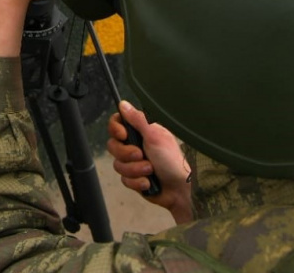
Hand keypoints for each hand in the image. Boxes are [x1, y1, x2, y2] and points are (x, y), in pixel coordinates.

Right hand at [106, 101, 193, 223]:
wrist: (180, 189)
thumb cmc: (172, 161)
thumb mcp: (155, 136)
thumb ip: (137, 119)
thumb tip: (123, 104)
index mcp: (141, 131)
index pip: (118, 123)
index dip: (116, 130)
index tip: (123, 135)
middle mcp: (136, 145)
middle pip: (113, 145)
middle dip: (127, 154)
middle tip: (141, 155)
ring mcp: (134, 163)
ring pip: (118, 165)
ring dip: (135, 170)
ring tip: (150, 171)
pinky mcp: (134, 178)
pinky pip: (124, 180)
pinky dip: (137, 182)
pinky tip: (149, 182)